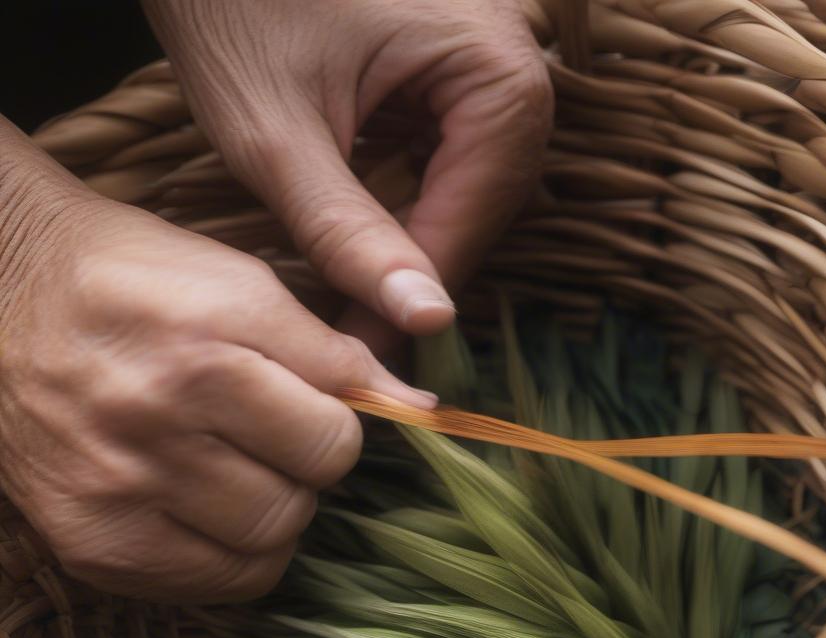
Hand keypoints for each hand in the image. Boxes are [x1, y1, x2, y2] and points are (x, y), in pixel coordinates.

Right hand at [0, 141, 433, 603]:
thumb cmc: (133, 283)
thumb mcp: (239, 283)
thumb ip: (332, 348)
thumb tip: (422, 411)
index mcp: (207, 334)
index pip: (339, 423)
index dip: (343, 418)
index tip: (320, 408)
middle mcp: (159, 410)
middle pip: (312, 482)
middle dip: (313, 463)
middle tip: (276, 438)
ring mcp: (120, 484)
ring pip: (272, 536)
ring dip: (278, 509)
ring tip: (240, 470)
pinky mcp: (94, 542)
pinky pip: (219, 581)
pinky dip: (237, 554)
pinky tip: (211, 510)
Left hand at [142, 0, 552, 350]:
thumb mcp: (278, 134)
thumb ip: (349, 233)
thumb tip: (424, 322)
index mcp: (495, 69)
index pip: (473, 215)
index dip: (417, 294)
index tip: (367, 357)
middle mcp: (516, 64)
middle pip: (483, 207)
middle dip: (420, 269)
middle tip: (359, 335)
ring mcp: (489, 62)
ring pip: (472, 189)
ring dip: (416, 240)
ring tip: (357, 297)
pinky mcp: (457, 66)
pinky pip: (453, 157)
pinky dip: (412, 201)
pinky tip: (368, 233)